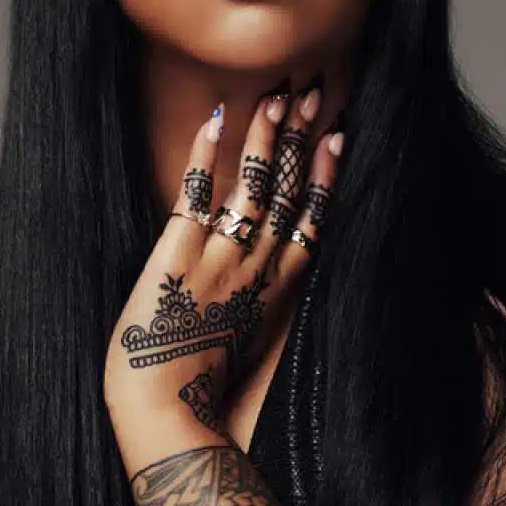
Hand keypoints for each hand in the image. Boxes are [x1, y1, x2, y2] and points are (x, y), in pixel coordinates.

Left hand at [103, 78, 342, 440]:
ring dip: (265, 136)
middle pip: (288, 190)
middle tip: (315, 92)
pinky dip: (208, 155)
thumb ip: (261, 304)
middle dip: (302, 137)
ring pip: (252, 184)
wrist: (167, 413)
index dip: (325, 174)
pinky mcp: (177, 253)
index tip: (337, 137)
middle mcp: (256, 265)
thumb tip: (266, 277)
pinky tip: (216, 120)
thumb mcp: (251, 343)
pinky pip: (197, 194)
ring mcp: (219, 257)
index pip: (312, 217)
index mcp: (277, 287)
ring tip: (276, 96)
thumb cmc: (205, 387)